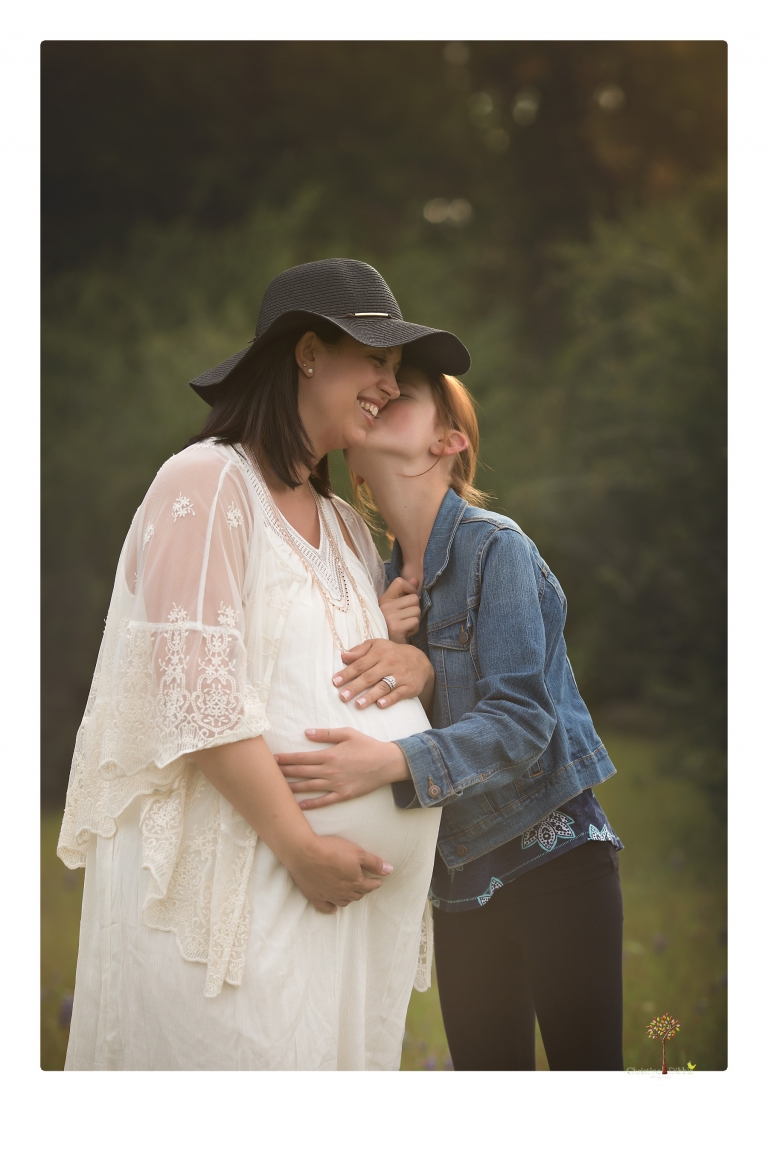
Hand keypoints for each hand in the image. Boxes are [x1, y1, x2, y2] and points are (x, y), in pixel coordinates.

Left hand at [275, 728, 410, 809]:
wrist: (386, 763)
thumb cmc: (367, 745)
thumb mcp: (347, 733)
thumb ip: (325, 733)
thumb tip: (306, 732)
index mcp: (329, 755)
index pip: (301, 757)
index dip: (286, 759)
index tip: (272, 760)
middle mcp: (330, 771)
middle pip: (301, 772)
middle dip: (284, 773)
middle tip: (268, 774)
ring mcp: (336, 785)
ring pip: (309, 787)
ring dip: (292, 788)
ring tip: (278, 789)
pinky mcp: (343, 795)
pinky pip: (324, 801)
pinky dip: (311, 804)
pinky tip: (299, 806)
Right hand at [284, 832, 393, 911]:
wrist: (304, 853)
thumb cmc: (332, 850)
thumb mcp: (358, 853)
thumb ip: (374, 863)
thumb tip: (389, 871)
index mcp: (355, 882)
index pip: (369, 886)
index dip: (375, 882)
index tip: (378, 881)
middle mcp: (343, 892)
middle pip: (357, 894)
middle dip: (363, 890)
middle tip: (366, 885)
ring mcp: (328, 896)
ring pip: (343, 901)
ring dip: (350, 898)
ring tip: (352, 894)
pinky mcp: (314, 896)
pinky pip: (325, 907)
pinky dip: (330, 908)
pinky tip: (333, 908)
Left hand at [332, 637, 434, 709]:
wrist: (420, 661)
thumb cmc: (392, 653)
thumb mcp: (377, 645)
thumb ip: (360, 650)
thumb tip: (343, 656)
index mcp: (379, 653)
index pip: (360, 664)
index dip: (347, 673)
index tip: (335, 682)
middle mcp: (389, 664)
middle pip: (370, 676)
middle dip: (355, 687)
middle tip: (343, 696)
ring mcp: (400, 676)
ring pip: (383, 686)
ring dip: (370, 696)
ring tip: (358, 704)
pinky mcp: (409, 687)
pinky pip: (398, 694)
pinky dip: (389, 699)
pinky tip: (380, 705)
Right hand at [379, 577, 420, 642]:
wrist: (385, 649)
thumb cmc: (391, 627)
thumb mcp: (395, 608)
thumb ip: (405, 592)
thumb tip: (416, 579)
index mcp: (383, 599)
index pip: (400, 582)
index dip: (410, 588)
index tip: (408, 599)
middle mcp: (385, 606)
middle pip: (414, 598)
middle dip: (415, 609)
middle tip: (406, 618)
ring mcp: (390, 616)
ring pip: (417, 610)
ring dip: (415, 620)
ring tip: (405, 626)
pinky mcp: (396, 627)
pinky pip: (415, 622)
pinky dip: (414, 629)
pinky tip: (405, 632)